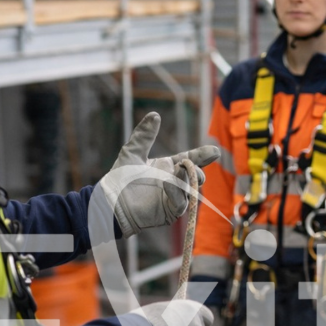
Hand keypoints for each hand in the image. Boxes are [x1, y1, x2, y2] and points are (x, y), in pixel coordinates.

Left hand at [100, 112, 219, 237]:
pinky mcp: (169, 211)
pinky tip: (168, 183)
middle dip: (198, 169)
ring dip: (188, 178)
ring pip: (191, 188)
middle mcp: (175, 181)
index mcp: (168, 167)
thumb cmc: (120, 178)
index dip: (203, 155)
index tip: (214, 151)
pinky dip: (176, 191)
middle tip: (189, 164)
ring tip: (180, 169)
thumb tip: (155, 114)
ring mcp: (174, 197)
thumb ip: (144, 135)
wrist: (111, 200)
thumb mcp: (133, 152)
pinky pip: (180, 202)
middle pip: (197, 175)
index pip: (190, 159)